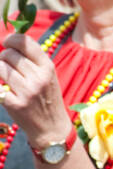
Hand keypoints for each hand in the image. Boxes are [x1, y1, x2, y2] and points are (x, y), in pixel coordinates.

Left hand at [0, 31, 70, 146]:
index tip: (6, 42)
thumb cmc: (47, 99)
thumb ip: (33, 58)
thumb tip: (9, 40)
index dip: (11, 39)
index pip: (25, 42)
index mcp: (47, 68)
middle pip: (9, 54)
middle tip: (8, 66)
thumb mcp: (48, 76)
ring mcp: (26, 91)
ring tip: (7, 79)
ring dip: (0, 71)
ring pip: (1, 67)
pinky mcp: (14, 104)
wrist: (52, 129)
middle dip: (4, 58)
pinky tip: (5, 91)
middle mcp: (38, 78)